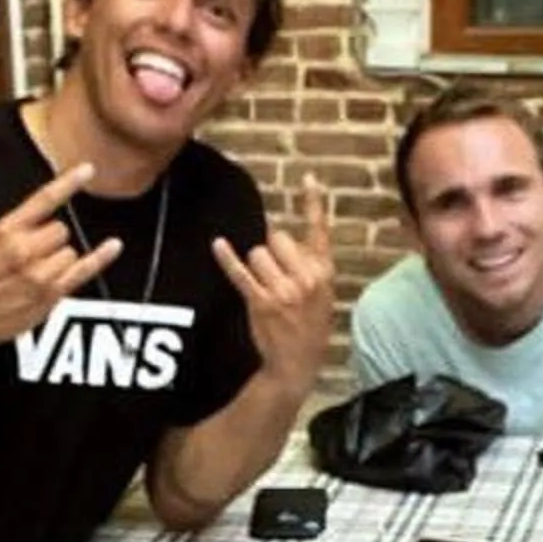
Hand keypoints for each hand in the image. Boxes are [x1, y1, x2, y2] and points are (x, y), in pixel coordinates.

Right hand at [0, 163, 123, 350]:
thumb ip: (14, 227)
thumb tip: (41, 218)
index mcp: (6, 231)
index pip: (43, 200)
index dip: (68, 182)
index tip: (87, 169)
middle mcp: (24, 250)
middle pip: (61, 229)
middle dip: (50, 240)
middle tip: (32, 256)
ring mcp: (40, 273)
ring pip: (70, 251)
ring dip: (58, 259)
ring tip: (36, 273)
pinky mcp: (51, 293)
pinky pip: (84, 270)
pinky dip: (100, 258)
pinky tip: (113, 246)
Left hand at [211, 178, 336, 395]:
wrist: (298, 363)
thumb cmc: (309, 327)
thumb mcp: (324, 294)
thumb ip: (311, 265)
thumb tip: (284, 241)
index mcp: (324, 272)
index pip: (319, 230)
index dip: (314, 203)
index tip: (310, 178)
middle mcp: (306, 277)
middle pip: (277, 238)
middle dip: (272, 252)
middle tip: (276, 277)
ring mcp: (283, 290)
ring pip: (258, 253)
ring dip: (256, 267)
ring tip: (266, 289)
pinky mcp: (261, 301)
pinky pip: (241, 272)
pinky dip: (227, 258)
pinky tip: (218, 245)